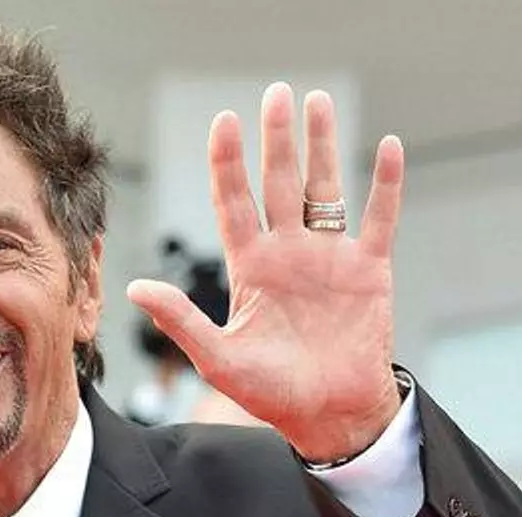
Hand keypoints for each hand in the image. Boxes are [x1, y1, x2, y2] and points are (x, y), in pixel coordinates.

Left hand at [127, 82, 403, 463]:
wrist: (330, 416)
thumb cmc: (272, 394)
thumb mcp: (218, 358)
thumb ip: (180, 319)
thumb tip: (133, 289)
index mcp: (251, 268)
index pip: (234, 202)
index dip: (228, 162)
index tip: (223, 121)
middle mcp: (288, 253)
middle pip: (278, 183)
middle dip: (276, 139)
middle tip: (275, 94)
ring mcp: (329, 257)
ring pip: (324, 188)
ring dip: (322, 146)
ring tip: (318, 101)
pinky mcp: (369, 270)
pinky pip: (378, 218)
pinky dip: (385, 184)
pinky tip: (388, 146)